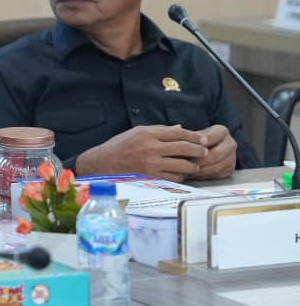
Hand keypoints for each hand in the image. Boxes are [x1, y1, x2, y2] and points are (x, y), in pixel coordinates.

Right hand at [79, 124, 207, 180]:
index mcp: (147, 133)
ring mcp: (150, 164)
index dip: (194, 136)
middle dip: (198, 150)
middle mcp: (150, 147)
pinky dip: (181, 176)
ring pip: (181, 165)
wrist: (101, 163)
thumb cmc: (119, 146)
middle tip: (205, 151)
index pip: (177, 133)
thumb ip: (159, 130)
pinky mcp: (149, 177)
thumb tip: (180, 128)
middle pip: (183, 148)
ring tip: (195, 165)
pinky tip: (182, 174)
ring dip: (192, 165)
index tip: (203, 139)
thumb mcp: (136, 132)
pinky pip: (173, 177)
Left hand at [188, 125, 236, 179]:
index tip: (187, 147)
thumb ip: (186, 135)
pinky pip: (217, 174)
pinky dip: (204, 176)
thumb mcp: (192, 134)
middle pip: (215, 154)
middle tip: (184, 163)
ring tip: (186, 170)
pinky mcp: (229, 169)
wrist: (205, 150)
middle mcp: (230, 143)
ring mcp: (232, 157)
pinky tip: (192, 174)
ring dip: (200, 170)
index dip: (199, 144)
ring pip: (217, 167)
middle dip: (199, 160)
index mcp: (222, 131)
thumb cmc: (195, 140)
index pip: (211, 137)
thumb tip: (176, 134)